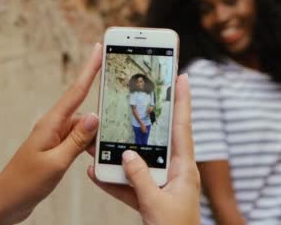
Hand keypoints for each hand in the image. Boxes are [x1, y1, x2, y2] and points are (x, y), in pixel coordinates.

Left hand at [0, 44, 101, 224]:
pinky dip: (88, 146)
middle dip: (101, 112)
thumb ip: (77, 140)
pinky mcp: (55, 151)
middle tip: (118, 110)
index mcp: (50, 124)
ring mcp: (53, 139)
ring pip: (83, 129)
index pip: (75, 91)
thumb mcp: (56, 163)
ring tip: (107, 147)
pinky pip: (77, 142)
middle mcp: (52, 127)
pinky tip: (95, 156)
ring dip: (95, 137)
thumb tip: (95, 116)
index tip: (98, 49)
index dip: (89, 69)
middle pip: (83, 111)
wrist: (6, 202)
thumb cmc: (25, 184)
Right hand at [87, 74, 199, 224]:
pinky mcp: (149, 198)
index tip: (182, 76)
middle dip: (140, 122)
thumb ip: (140, 178)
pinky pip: (128, 184)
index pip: (183, 128)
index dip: (182, 101)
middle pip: (155, 140)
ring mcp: (161, 185)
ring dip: (117, 154)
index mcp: (185, 170)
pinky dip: (112, 180)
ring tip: (99, 140)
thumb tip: (127, 154)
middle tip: (132, 97)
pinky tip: (95, 172)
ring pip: (137, 162)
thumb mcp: (157, 204)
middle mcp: (174, 173)